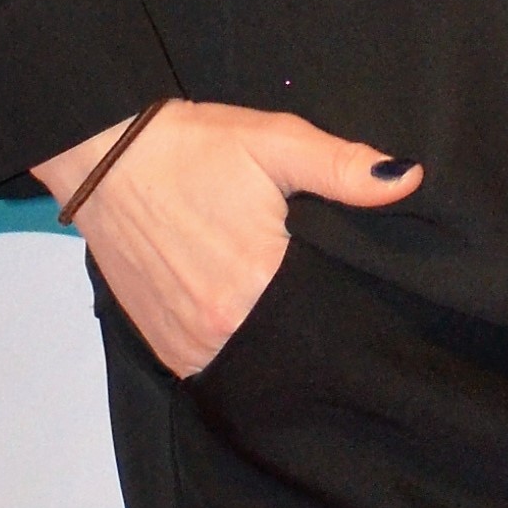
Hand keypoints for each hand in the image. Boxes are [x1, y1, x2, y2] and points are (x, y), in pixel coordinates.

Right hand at [35, 101, 419, 376]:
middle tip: (312, 293)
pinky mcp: (163, 344)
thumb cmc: (186, 147)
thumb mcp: (273, 141)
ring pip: (253, 361)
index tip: (356, 294)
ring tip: (275, 304)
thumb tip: (408, 178)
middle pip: (292, 344)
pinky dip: (232, 347)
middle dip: (308, 325)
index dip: (346, 306)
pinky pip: (213, 366)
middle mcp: (222, 322)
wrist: (99, 154)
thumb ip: (342, 167)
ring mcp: (188, 340)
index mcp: (259, 278)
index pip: (329, 317)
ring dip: (268, 339)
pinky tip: (242, 316)